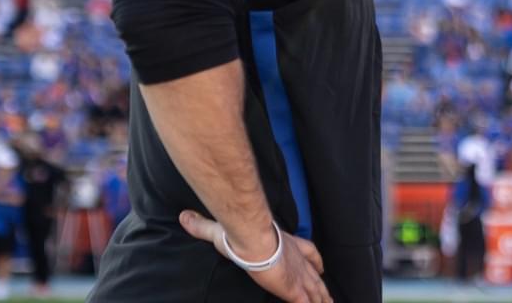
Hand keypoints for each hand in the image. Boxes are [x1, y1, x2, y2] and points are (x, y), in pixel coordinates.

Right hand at [180, 210, 331, 302]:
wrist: (251, 238)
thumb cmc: (240, 234)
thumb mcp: (221, 230)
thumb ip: (204, 226)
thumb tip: (184, 217)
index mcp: (287, 244)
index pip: (308, 251)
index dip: (314, 260)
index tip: (320, 266)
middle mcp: (296, 260)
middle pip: (315, 275)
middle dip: (321, 285)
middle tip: (327, 295)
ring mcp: (297, 275)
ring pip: (316, 291)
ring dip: (322, 299)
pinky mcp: (294, 289)